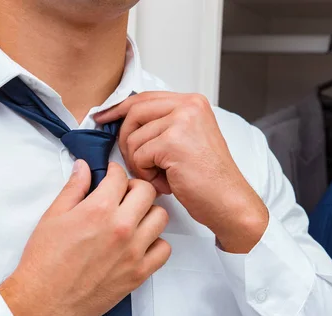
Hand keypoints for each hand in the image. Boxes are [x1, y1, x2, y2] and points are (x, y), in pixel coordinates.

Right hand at [0, 160, 170, 315]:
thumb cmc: (44, 260)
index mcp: (99, 209)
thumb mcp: (53, 216)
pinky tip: (140, 243)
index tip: (112, 176)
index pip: (121, 176)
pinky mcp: (139, 273)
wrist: (44, 301)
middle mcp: (121, 227)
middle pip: (147, 192)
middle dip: (135, 188)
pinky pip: (164, 249)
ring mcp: (133, 251)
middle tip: (123, 195)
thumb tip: (84, 167)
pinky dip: (156, 243)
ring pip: (161, 217)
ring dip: (148, 213)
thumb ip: (74, 188)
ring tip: (134, 219)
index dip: (115, 171)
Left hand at [95, 92, 268, 253]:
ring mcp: (182, 122)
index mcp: (192, 102)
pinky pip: (138, 156)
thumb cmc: (208, 179)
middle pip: (134, 112)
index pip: (144, 97)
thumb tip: (124, 121)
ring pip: (133, 138)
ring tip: (161, 176)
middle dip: (126, 140)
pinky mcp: (173, 142)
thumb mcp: (187, 140)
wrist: (228, 202)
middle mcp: (189, 106)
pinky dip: (146, 174)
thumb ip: (163, 125)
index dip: (120, 109)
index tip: (103, 118)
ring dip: (140, 163)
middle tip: (138, 163)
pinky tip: (165, 182)